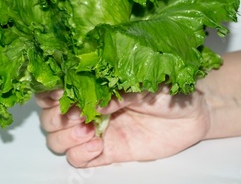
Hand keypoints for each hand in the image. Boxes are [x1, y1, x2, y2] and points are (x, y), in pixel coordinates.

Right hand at [35, 85, 210, 167]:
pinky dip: (80, 155)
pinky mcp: (106, 151)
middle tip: (78, 116)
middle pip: (49, 117)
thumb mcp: (141, 81)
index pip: (54, 87)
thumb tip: (95, 104)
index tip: (60, 94)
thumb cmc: (167, 87)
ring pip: (57, 139)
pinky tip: (97, 146)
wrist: (191, 113)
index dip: (50, 92)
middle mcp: (87, 107)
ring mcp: (95, 130)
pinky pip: (77, 159)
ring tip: (89, 132)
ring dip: (65, 138)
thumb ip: (118, 92)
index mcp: (91, 84)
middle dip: (58, 118)